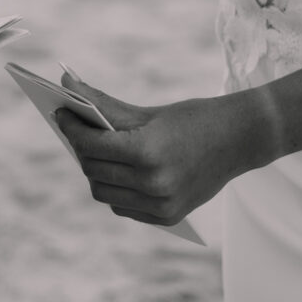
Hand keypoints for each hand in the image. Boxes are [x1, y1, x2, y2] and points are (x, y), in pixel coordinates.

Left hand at [57, 79, 273, 226]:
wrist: (241, 141)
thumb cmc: (194, 119)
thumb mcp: (149, 112)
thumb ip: (105, 104)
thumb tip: (67, 83)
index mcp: (147, 152)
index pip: (92, 146)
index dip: (71, 128)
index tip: (60, 114)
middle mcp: (153, 184)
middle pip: (93, 172)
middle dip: (80, 150)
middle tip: (75, 131)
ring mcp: (161, 205)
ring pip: (104, 195)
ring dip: (95, 174)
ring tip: (94, 153)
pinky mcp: (167, 218)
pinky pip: (124, 207)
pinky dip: (115, 191)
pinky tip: (117, 173)